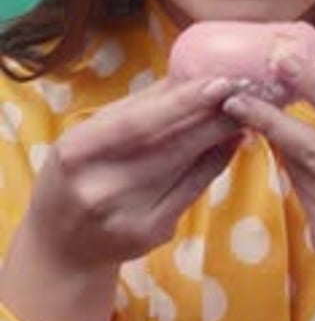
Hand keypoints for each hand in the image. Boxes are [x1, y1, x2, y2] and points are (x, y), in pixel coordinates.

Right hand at [28, 74, 243, 269]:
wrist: (62, 246)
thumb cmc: (77, 174)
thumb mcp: (88, 135)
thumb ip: (136, 107)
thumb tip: (188, 75)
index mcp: (77, 154)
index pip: (139, 123)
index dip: (183, 102)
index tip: (220, 82)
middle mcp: (101, 189)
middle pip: (171, 145)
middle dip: (215, 115)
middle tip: (246, 90)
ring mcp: (129, 216)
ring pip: (189, 167)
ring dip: (221, 135)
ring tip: (243, 110)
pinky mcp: (153, 234)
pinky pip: (195, 190)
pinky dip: (217, 161)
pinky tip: (231, 141)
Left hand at [222, 55, 314, 320]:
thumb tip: (313, 73)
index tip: (283, 61)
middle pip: (313, 149)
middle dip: (270, 121)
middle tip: (236, 99)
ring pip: (300, 172)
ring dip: (284, 147)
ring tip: (277, 128)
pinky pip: (301, 196)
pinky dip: (298, 176)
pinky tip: (309, 172)